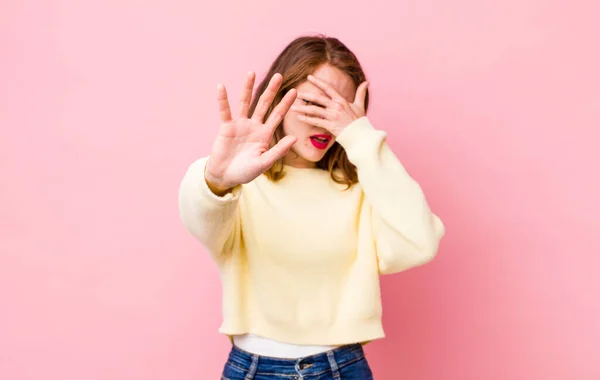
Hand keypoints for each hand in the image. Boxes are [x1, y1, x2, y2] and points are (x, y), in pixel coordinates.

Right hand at [205, 72, 297, 193]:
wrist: (226, 176)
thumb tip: (295, 138)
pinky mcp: (226, 127)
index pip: (278, 115)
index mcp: (265, 135)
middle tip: (279, 75)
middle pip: (264, 104)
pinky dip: (223, 99)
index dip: (286, 104)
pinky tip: (221, 87)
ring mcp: (240, 125)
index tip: (295, 91)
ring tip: (251, 72)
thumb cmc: (245, 171)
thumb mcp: (264, 162)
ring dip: (247, 88)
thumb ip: (279, 150)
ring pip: (245, 102)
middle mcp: (254, 126)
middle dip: (271, 90)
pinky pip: (224, 111)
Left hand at [290, 75, 368, 135]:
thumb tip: (366, 82)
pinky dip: (307, 119)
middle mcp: (336, 106)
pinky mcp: (330, 125)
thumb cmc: (360, 122)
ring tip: (292, 107)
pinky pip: (316, 121)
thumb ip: (361, 93)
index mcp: (341, 100)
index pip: (328, 88)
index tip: (309, 77)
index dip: (318, 82)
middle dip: (305, 95)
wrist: (361, 135)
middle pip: (318, 98)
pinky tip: (299, 118)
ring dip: (302, 108)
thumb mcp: (360, 106)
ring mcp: (333, 116)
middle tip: (295, 93)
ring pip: (314, 110)